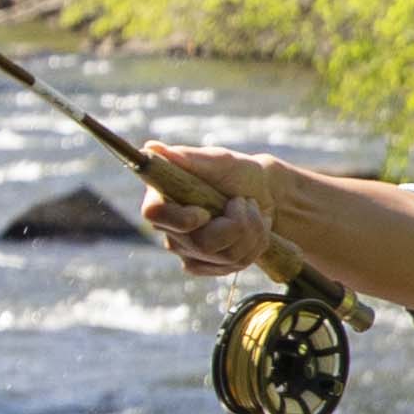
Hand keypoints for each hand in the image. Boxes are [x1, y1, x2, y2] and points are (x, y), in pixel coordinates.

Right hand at [137, 145, 275, 277]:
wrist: (263, 193)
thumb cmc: (236, 172)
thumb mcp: (217, 160)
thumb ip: (185, 157)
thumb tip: (150, 148)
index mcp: (163, 198)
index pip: (155, 215)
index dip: (181, 219)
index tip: (205, 212)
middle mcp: (170, 228)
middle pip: (201, 243)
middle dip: (237, 222)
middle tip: (243, 202)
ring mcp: (188, 251)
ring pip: (224, 256)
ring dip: (251, 230)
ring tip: (252, 211)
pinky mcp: (207, 266)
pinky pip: (235, 265)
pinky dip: (255, 245)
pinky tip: (253, 229)